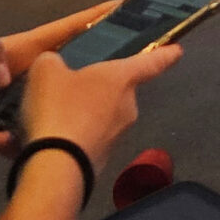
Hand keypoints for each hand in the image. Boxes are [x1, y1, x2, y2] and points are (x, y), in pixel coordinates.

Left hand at [0, 3, 116, 158]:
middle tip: (120, 75)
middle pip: (64, 73)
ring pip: (46, 113)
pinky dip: (13, 146)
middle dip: (89, 74)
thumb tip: (6, 78)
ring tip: (70, 122)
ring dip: (53, 120)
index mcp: (21, 53)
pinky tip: (7, 144)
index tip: (125, 9)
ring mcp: (11, 110)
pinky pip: (18, 143)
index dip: (94, 18)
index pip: (65, 30)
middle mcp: (22, 80)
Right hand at [19, 40, 181, 172]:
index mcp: (122, 78)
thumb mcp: (45, 73)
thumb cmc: (58, 109)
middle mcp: (128, 106)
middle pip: (116, 94)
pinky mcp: (100, 163)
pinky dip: (68, 143)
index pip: (153, 61)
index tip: (178, 50)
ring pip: (98, 121)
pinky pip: (85, 144)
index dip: (166, 53)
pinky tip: (42, 146)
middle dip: (96, 94)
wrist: (55, 169)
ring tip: (46, 123)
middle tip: (67, 95)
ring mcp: (116, 137)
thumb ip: (51, 63)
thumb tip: (53, 65)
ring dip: (78, 121)